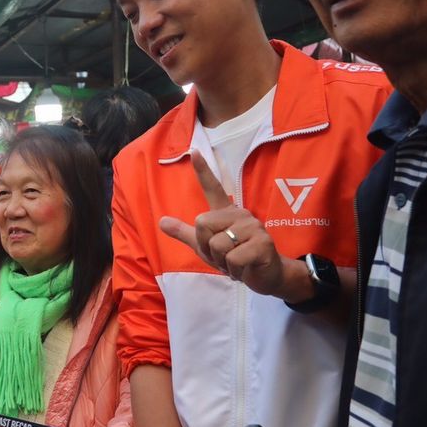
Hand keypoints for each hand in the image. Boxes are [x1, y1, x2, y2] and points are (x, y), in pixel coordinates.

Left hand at [160, 152, 299, 298]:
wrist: (265, 275)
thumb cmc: (235, 258)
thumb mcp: (206, 247)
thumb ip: (186, 234)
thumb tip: (161, 222)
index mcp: (226, 213)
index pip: (213, 188)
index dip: (203, 171)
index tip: (194, 151)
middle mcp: (240, 214)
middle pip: (203, 225)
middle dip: (208, 248)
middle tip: (224, 255)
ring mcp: (253, 227)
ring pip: (217, 244)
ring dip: (222, 262)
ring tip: (235, 262)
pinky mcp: (262, 243)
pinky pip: (232, 258)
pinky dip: (234, 270)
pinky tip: (244, 268)